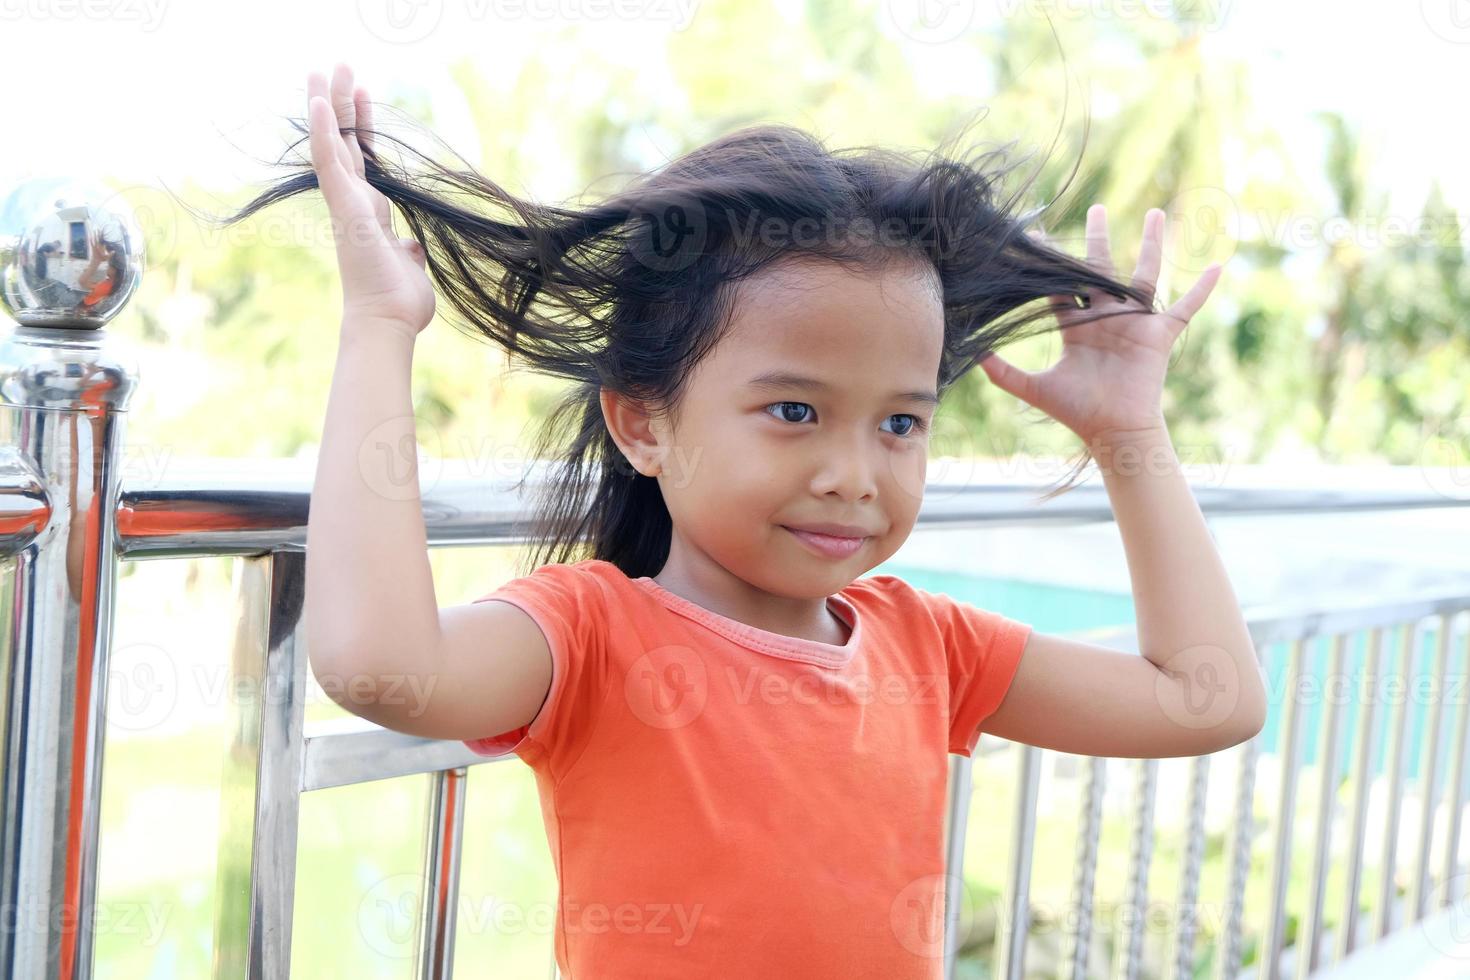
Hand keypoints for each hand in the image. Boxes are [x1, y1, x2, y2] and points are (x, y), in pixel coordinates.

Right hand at [307, 63, 434, 338]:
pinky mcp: (344, 207)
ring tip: (324, 68)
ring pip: (334, 143)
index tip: (364, 95)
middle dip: (343, 104)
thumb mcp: (410, 266)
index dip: (363, 127)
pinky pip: (330, 162)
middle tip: (338, 67)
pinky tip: (321, 101)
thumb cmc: (399, 301)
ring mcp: (346, 204)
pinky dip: (325, 132)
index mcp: (369, 212)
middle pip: (347, 142)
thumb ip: (408, 251)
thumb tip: (412, 246)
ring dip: (330, 105)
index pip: (365, 159)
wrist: (387, 320)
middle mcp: (354, 203)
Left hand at [979, 205, 1221, 444]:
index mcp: (1076, 327)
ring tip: (1155, 212)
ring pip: (1145, 275)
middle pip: (1101, 270)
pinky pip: (1186, 308)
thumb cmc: (1076, 412)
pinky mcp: (1159, 335)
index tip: (1038, 236)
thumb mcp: (1034, 388)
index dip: (1048, 265)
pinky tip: (1219, 266)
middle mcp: (1105, 319)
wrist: (1113, 431)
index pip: (1060, 287)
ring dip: (1152, 244)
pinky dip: (1203, 290)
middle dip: (1097, 240)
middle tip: (1095, 209)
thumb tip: (973, 352)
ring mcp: (1134, 324)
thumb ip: (1003, 372)